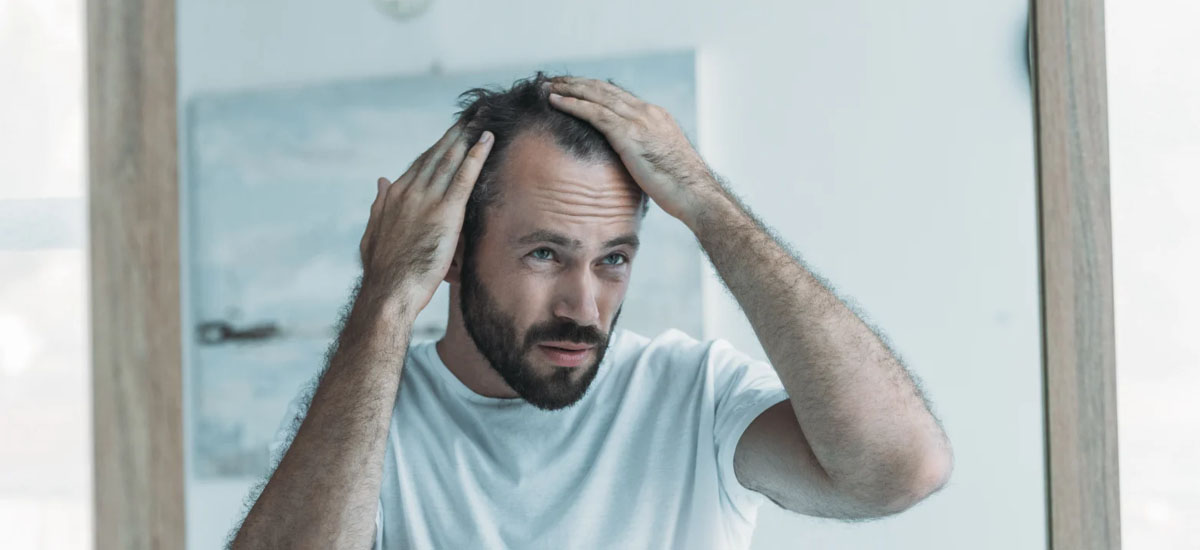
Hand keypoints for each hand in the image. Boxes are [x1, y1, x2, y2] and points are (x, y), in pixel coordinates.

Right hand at [359, 120, 494, 315]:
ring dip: (468, 136)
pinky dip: (476, 156)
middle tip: (471, 115)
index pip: (420, 165)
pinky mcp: (445, 212)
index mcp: (394, 196)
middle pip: (437, 155)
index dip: (437, 148)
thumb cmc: (383, 271)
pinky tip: (487, 140)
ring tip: (482, 119)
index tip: (450, 134)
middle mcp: (409, 191)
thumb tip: (380, 180)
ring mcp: (426, 200)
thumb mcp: (373, 233)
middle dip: (455, 134)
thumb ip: (379, 204)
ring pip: (450, 160)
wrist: (388, 290)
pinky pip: (463, 177)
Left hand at [544, 76, 723, 228]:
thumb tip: (628, 164)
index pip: (618, 96)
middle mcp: (646, 112)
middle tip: (555, 80)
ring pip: (596, 95)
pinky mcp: (629, 134)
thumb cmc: (681, 188)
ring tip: (548, 86)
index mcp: (654, 116)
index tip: (574, 89)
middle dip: (577, 83)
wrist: (696, 194)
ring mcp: (639, 121)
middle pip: (604, 89)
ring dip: (569, 89)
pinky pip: (594, 113)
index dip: (593, 90)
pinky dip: (572, 104)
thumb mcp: (660, 163)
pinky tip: (555, 102)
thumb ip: (643, 154)